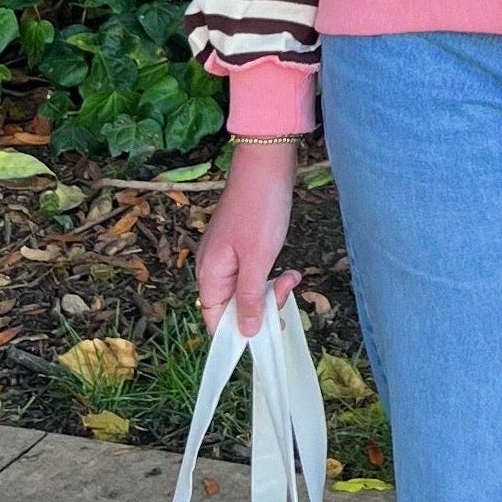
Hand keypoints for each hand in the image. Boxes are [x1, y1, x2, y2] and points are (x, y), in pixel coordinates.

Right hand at [196, 135, 301, 335]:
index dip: (239, 334)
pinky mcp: (243, 248)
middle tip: (286, 293)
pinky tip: (290, 271)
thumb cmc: (259, 211)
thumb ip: (249, 298)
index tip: (267, 335)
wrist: (266, 166)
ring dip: (272, 291)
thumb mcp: (257, 260)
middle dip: (262, 308)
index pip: (215, 321)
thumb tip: (246, 333)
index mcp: (209, 274)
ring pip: (248, 292)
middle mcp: (213, 268)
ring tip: (292, 278)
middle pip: (233, 308)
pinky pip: (254, 275)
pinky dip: (272, 276)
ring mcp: (227, 257)